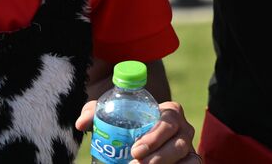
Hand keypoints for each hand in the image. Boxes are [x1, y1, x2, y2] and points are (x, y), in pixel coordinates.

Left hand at [76, 100, 198, 163]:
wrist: (141, 136)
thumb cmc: (128, 123)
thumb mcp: (113, 114)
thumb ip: (96, 113)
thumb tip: (81, 124)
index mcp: (170, 112)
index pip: (168, 122)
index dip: (154, 137)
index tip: (135, 151)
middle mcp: (183, 130)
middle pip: (178, 144)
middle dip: (158, 158)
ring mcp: (188, 149)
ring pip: (188, 159)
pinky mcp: (190, 161)